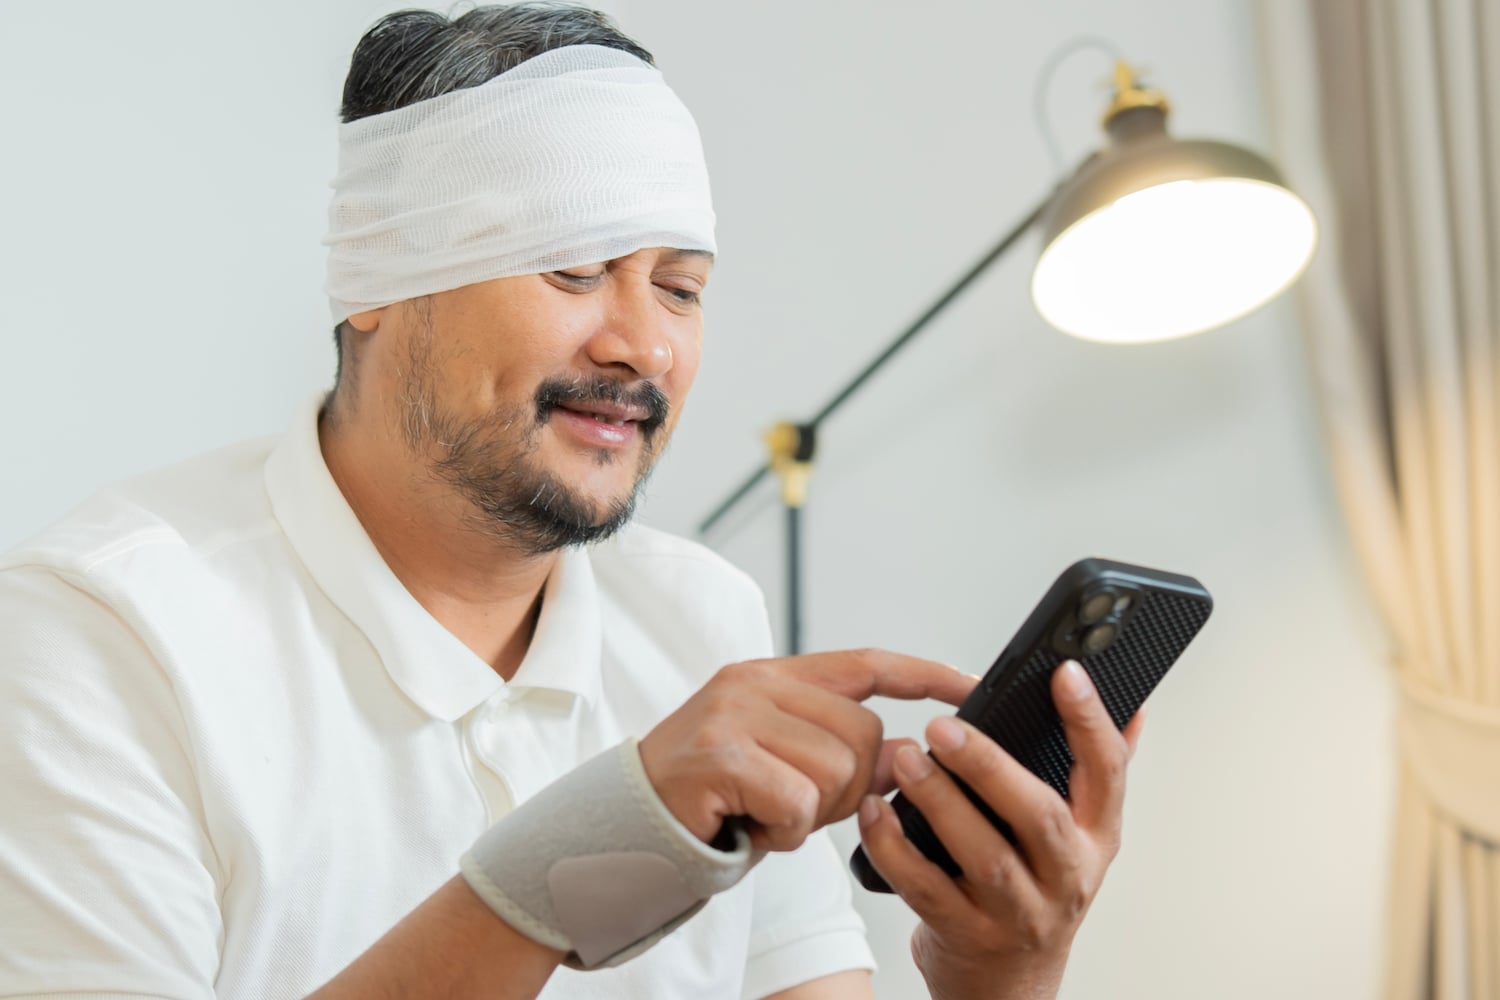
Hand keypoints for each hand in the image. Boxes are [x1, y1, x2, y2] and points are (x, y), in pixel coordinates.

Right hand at [639, 649, 976, 852]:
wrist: (633, 825)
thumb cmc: (717, 796)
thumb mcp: (786, 764)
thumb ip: (842, 751)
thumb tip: (909, 758)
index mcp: (775, 676)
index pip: (867, 664)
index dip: (924, 675)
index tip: (971, 686)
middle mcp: (755, 682)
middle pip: (864, 734)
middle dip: (848, 787)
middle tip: (796, 804)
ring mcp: (735, 714)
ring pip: (838, 769)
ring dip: (812, 813)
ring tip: (767, 812)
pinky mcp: (721, 755)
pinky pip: (799, 800)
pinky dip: (785, 831)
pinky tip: (753, 826)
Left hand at [856, 660, 1143, 999]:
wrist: (1007, 989)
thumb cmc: (1036, 896)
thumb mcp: (1079, 839)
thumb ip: (1096, 775)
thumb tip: (1134, 709)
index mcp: (1095, 839)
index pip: (1108, 773)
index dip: (1091, 722)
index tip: (1065, 675)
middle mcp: (1065, 877)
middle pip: (1039, 816)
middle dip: (991, 767)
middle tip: (945, 727)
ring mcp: (1018, 912)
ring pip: (983, 855)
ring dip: (940, 802)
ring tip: (905, 759)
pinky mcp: (966, 934)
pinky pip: (926, 888)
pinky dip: (896, 849)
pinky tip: (875, 814)